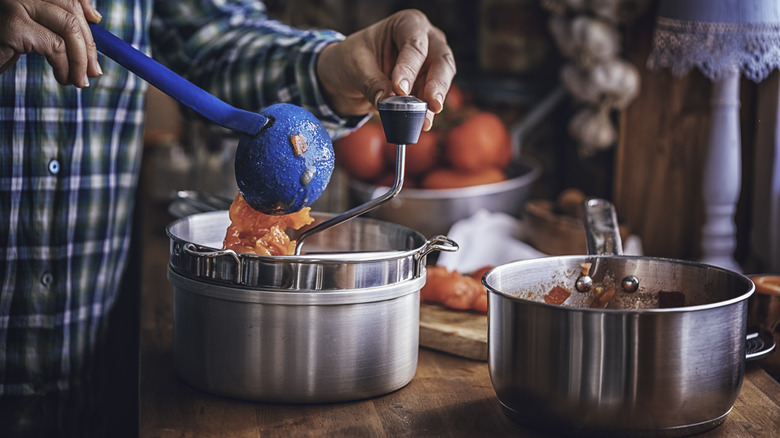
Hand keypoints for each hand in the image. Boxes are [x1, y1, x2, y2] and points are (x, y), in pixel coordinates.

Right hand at [0, 0, 102, 86]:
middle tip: (94, 70)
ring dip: (81, 59)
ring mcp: (15, 4)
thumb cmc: (1, 43)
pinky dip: (66, 67)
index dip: (84, 8)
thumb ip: (56, 21)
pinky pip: (55, 47)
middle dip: (88, 44)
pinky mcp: (13, 26)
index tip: (96, 24)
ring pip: (69, 28)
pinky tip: (62, 79)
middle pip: (70, 11)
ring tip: (79, 80)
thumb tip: (95, 19)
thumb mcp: (32, 28)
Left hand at [316, 9, 456, 130]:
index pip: (415, 44)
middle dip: (436, 84)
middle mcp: (426, 40)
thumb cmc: (353, 59)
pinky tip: (422, 124)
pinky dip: (427, 113)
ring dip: (433, 102)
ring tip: (424, 120)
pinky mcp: (428, 87)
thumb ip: (373, 83)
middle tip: (431, 104)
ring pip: (442, 82)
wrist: (349, 76)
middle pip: (440, 60)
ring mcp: (430, 64)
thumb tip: (388, 102)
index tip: (400, 89)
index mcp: (407, 24)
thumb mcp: (356, 67)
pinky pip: (432, 100)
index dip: (409, 67)